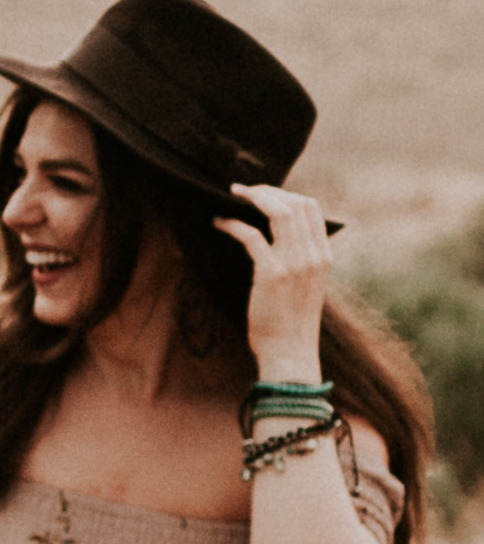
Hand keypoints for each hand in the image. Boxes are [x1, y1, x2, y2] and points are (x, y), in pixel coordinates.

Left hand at [217, 185, 332, 377]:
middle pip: (295, 202)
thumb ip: (298, 258)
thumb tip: (273, 232)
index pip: (312, 207)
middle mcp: (314, 256)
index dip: (286, 193)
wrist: (289, 353)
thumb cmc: (291, 322)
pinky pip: (251, 235)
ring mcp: (295, 263)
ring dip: (251, 199)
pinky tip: (219, 223)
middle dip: (266, 191)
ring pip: (277, 212)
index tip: (264, 193)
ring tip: (230, 198)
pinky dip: (232, 224)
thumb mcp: (305, 285)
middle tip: (243, 191)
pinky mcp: (272, 273)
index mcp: (324, 256)